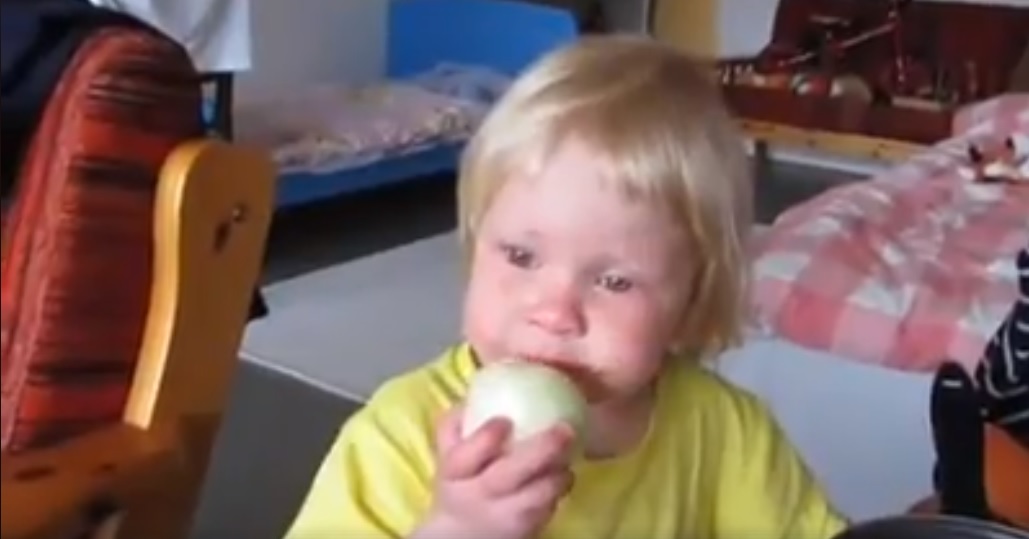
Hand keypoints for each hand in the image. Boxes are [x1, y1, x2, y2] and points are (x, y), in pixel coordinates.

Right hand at [416, 406, 575, 538]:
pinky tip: (565, 469)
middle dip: (539, 452)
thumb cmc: (463, 480)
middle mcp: (478, 497)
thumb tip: (479, 384)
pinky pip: (550, 506)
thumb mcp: (450, 451)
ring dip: (557, 471)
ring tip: (570, 449)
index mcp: (455, 473)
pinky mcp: (527, 528)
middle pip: (506, 477)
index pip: (464, 458)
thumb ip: (457, 421)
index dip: (484, 440)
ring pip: (536, 496)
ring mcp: (504, 516)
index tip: (505, 420)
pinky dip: (561, 486)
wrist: (466, 532)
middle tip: (565, 429)